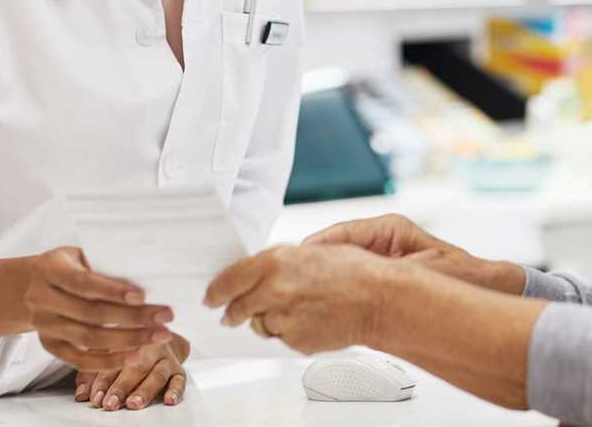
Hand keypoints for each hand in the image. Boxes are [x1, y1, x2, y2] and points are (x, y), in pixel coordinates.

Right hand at [23, 247, 174, 370]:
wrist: (30, 285)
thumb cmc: (69, 265)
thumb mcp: (80, 254)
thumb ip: (104, 263)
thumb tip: (149, 275)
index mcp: (50, 269)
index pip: (83, 282)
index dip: (112, 290)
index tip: (142, 296)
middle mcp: (42, 299)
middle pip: (91, 313)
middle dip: (132, 317)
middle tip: (164, 317)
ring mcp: (44, 325)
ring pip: (88, 338)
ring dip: (127, 340)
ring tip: (158, 337)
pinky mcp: (50, 345)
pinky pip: (79, 360)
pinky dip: (108, 361)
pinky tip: (135, 356)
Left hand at [74, 334, 189, 410]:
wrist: (157, 333)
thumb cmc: (125, 346)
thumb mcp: (105, 352)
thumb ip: (91, 373)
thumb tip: (81, 394)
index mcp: (128, 339)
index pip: (114, 361)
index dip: (103, 380)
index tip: (95, 397)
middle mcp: (149, 347)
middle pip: (136, 367)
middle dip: (122, 387)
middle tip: (111, 403)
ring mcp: (165, 357)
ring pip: (157, 374)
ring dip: (145, 390)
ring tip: (134, 403)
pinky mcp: (178, 368)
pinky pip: (180, 379)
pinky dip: (176, 390)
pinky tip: (169, 400)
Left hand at [204, 245, 389, 353]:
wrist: (378, 299)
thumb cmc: (355, 271)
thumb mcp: (312, 251)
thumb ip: (281, 263)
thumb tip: (263, 272)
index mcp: (275, 262)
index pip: (230, 278)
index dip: (217, 289)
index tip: (212, 295)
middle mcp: (274, 290)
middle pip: (238, 308)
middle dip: (235, 311)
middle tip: (233, 313)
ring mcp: (283, 319)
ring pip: (262, 324)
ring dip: (270, 318)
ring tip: (297, 309)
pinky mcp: (295, 340)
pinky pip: (283, 337)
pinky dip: (291, 330)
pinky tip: (311, 319)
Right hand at [305, 215, 524, 293]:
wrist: (487, 291)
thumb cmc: (462, 275)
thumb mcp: (423, 268)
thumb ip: (388, 271)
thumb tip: (352, 269)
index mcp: (389, 229)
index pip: (342, 233)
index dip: (316, 248)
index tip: (297, 259)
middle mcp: (381, 241)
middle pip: (335, 248)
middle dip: (313, 264)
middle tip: (291, 279)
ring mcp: (379, 259)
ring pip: (339, 265)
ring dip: (323, 279)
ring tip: (303, 294)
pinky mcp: (380, 278)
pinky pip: (349, 281)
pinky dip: (335, 293)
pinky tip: (323, 307)